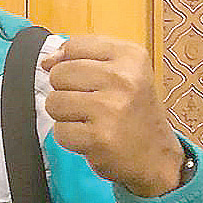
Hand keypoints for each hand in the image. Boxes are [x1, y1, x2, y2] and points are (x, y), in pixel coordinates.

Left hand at [41, 35, 183, 196]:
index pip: (74, 46)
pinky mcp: (99, 137)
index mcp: (130, 56)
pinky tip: (90, 137)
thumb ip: (83, 58)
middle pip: (59, 74)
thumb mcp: (123, 72)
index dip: (69, 63)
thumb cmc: (133, 112)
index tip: (85, 79)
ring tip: (89, 120)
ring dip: (65, 116)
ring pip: (54, 102)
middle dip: (65, 91)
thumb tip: (46, 61)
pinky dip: (70, 138)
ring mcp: (110, 108)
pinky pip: (59, 131)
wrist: (156, 156)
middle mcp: (123, 79)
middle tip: (89, 104)